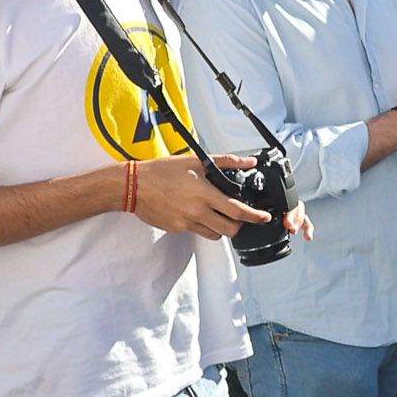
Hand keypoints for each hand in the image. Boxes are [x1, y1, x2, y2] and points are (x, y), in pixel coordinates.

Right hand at [134, 152, 273, 238]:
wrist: (132, 185)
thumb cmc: (161, 171)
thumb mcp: (196, 161)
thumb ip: (226, 162)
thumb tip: (248, 162)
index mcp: (204, 194)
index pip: (237, 211)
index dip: (255, 217)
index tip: (265, 217)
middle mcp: (197, 212)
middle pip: (229, 230)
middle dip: (239, 226)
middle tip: (239, 217)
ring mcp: (186, 223)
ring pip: (214, 235)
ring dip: (220, 227)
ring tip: (216, 214)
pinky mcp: (176, 229)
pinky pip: (196, 232)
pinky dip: (201, 225)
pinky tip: (194, 212)